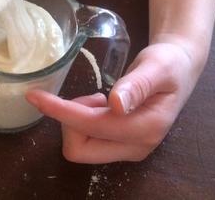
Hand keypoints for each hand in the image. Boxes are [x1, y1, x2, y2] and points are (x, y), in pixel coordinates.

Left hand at [26, 42, 200, 163]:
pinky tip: (101, 104)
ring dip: (77, 121)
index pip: (92, 126)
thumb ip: (136, 85)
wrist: (178, 69)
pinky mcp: (121, 146)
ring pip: (80, 147)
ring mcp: (129, 150)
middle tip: (88, 94)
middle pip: (80, 149)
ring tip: (98, 96)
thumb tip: (116, 104)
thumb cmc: (168, 64)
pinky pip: (88, 141)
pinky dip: (84, 122)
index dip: (61, 111)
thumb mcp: (156, 67)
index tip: (36, 96)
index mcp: (146, 128)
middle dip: (70, 121)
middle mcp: (136, 147)